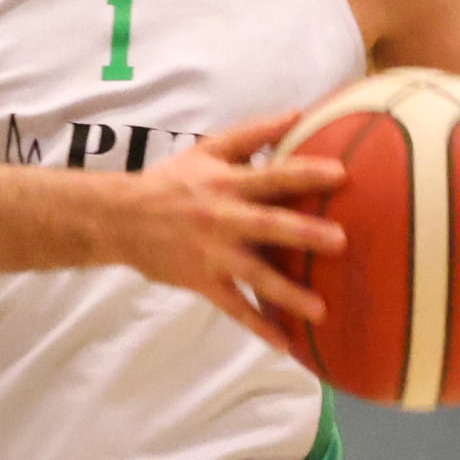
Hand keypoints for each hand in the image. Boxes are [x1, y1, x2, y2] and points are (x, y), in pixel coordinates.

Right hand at [105, 116, 347, 351]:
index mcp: (227, 184)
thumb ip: (252, 134)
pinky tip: (286, 345)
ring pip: (255, 275)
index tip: (342, 175)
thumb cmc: (169, 182)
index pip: (272, 176)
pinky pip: (234, 308)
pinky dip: (259, 327)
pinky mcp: (202, 281)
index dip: (305, 173)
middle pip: (269, 226)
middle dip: (303, 233)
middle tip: (340, 241)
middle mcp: (223, 219)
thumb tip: (298, 114)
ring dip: (288, 293)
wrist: (117, 219)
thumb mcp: (206, 150)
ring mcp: (213, 254)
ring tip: (321, 310)